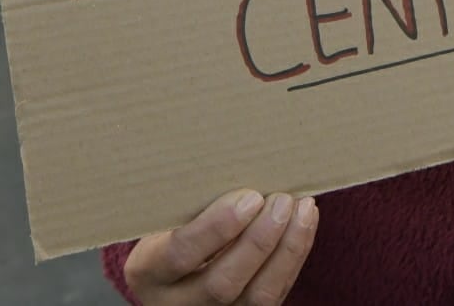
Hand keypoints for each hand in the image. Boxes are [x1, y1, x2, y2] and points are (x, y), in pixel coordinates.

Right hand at [124, 189, 318, 304]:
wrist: (173, 273)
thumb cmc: (170, 227)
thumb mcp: (163, 218)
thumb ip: (191, 203)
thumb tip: (238, 161)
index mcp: (149, 271)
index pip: (181, 254)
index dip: (217, 227)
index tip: (249, 197)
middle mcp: (176, 303)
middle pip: (222, 283)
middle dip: (259, 240)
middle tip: (282, 201)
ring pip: (257, 297)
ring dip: (288, 250)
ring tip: (303, 209)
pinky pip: (275, 295)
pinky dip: (294, 258)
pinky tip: (304, 224)